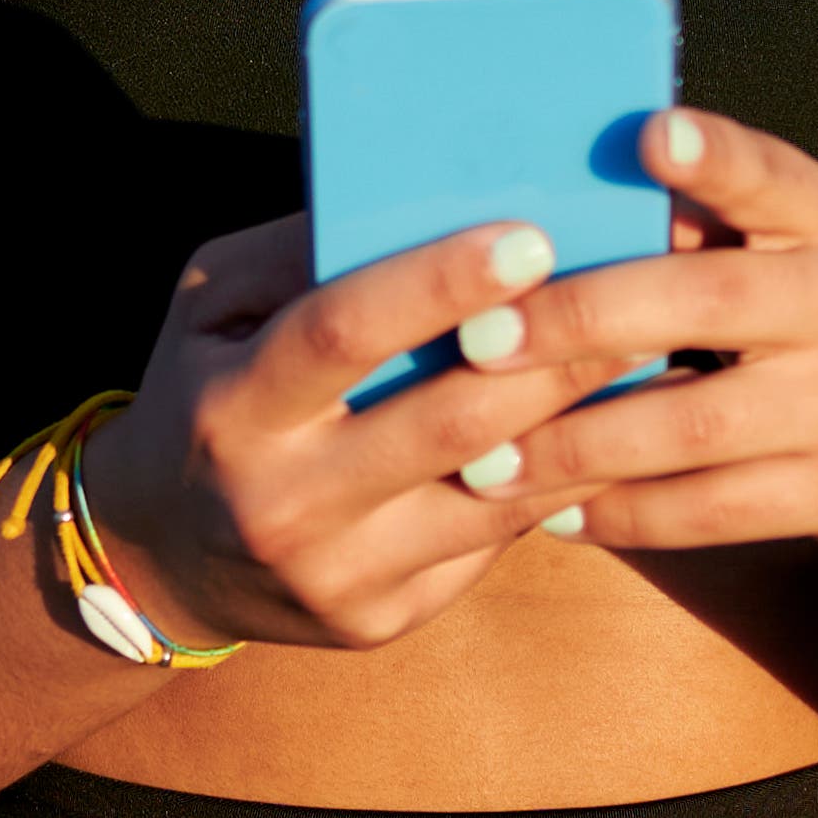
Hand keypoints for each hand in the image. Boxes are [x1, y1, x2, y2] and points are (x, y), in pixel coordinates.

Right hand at [78, 212, 646, 649]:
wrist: (161, 558)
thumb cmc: (205, 395)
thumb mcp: (212, 309)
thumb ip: (298, 253)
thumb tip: (417, 197)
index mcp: (235, 407)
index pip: (345, 333)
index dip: (439, 283)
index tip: (531, 237)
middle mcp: (283, 500)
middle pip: (445, 421)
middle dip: (553, 357)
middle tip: (640, 297)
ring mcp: (338, 572)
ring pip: (492, 495)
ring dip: (584, 426)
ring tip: (655, 361)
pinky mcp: (382, 620)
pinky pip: (491, 544)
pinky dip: (560, 486)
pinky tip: (613, 437)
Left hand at [454, 108, 817, 558]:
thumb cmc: (812, 322)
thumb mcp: (785, 255)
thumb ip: (691, 227)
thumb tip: (540, 212)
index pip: (772, 177)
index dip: (715, 157)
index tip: (649, 134)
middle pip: (708, 302)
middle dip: (581, 320)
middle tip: (478, 341)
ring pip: (696, 426)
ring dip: (577, 445)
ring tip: (484, 459)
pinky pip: (713, 510)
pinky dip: (622, 514)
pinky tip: (549, 514)